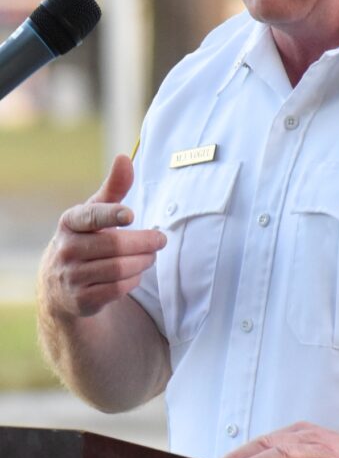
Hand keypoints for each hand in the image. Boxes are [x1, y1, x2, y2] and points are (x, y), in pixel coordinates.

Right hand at [40, 154, 166, 318]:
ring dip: (142, 261)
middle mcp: (66, 249)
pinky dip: (133, 280)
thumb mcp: (94, 211)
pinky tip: (137, 272)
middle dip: (144, 242)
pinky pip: (117, 289)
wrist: (58, 284)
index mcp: (70, 222)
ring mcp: (71, 276)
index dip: (111, 215)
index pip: (90, 216)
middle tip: (160, 240)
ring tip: (151, 255)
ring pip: (119, 269)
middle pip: (114, 246)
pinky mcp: (81, 299)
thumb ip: (113, 188)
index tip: (131, 215)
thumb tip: (124, 158)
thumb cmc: (86, 237)